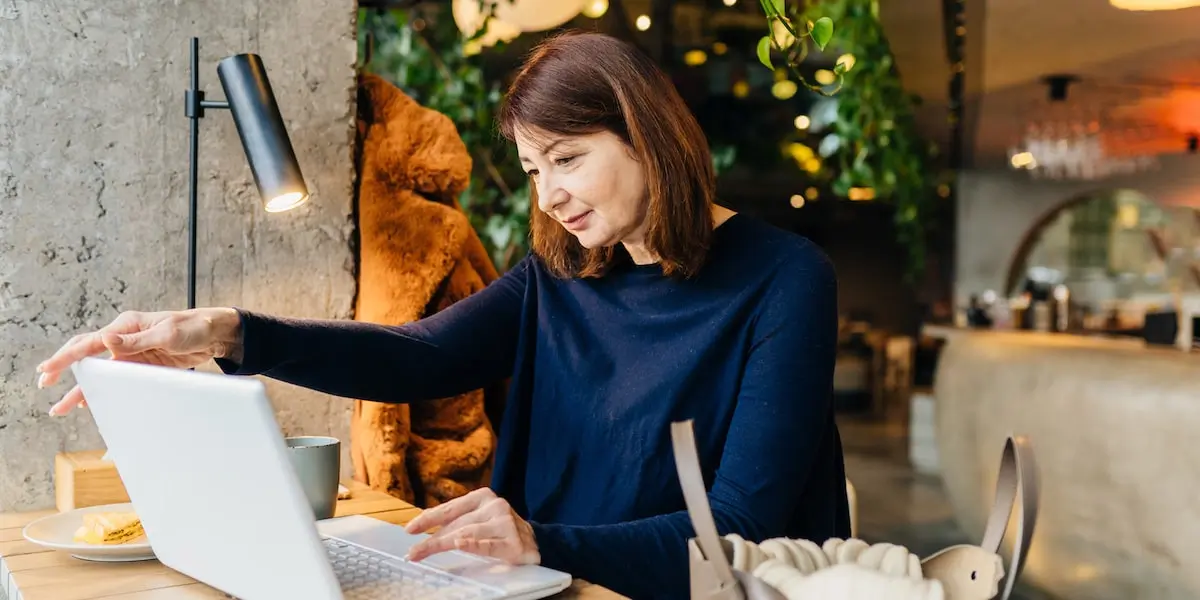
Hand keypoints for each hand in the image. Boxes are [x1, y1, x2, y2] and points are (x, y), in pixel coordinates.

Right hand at [36, 307, 242, 415]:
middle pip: (88, 356)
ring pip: (100, 372)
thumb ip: (137, 340)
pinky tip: (91, 401)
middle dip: (65, 371)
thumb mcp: (167, 333)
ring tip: (62, 406)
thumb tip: (107, 341)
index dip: (67, 356)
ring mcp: (132, 353)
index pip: (90, 342)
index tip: (48, 369)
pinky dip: (103, 390)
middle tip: (44, 385)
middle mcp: (125, 338)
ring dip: (83, 388)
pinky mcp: (142, 365)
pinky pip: (117, 379)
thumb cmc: (193, 327)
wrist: (215, 334)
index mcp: (126, 326)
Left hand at [404, 488, 539, 564]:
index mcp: (483, 497)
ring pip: (468, 533)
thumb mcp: (480, 518)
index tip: (410, 529)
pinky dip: (473, 545)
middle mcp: (495, 506)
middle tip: (412, 552)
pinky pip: (490, 545)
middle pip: (456, 524)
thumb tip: (424, 525)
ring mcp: (505, 523)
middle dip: (431, 539)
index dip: (428, 518)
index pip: (450, 508)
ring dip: (443, 543)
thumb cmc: (501, 530)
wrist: (538, 542)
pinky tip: (460, 544)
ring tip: (424, 551)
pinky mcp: (514, 542)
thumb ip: (458, 520)